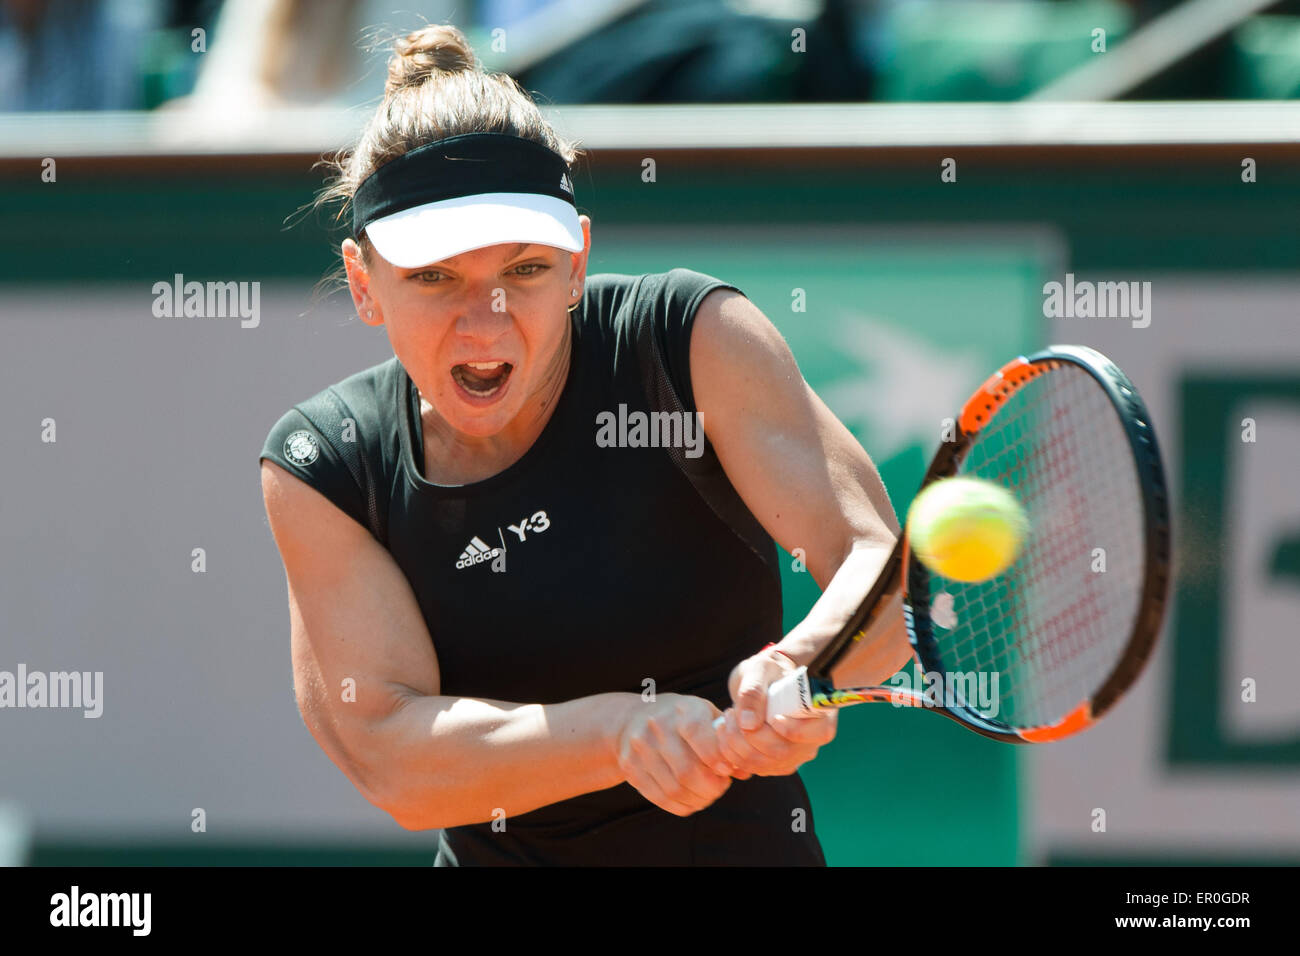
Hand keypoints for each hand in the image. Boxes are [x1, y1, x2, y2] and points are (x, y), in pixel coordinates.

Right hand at [614, 693, 734, 816]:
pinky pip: (660, 798)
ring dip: (699, 799)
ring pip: (674, 789)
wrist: (632, 719)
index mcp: (682, 708)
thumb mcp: (705, 715)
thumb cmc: (681, 718)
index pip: (699, 735)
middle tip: (721, 787)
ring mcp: (640, 748)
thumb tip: (745, 770)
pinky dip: (682, 805)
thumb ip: (727, 740)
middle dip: (711, 787)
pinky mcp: (630, 768)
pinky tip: (692, 801)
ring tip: (708, 795)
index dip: (717, 758)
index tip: (728, 771)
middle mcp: (657, 726)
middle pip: (687, 770)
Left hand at [716, 647, 838, 777]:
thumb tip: (749, 724)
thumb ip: (754, 691)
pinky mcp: (774, 764)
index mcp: (821, 713)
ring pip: (763, 764)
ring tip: (727, 718)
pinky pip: (752, 768)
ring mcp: (793, 756)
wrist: (764, 682)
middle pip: (782, 752)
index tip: (771, 716)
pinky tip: (726, 731)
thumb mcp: (761, 669)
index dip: (793, 730)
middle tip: (731, 712)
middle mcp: (811, 740)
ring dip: (736, 744)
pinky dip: (732, 753)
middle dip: (750, 735)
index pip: (819, 733)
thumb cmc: (769, 671)